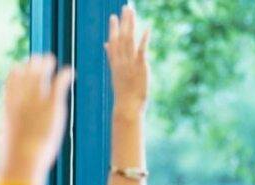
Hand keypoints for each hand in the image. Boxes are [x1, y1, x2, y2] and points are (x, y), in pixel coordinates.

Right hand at [0, 55, 72, 184]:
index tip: (19, 67)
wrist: (23, 159)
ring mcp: (36, 103)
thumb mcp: (10, 147)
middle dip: (31, 65)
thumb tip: (12, 153)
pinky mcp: (52, 106)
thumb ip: (13, 141)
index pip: (9, 86)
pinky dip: (64, 76)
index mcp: (8, 110)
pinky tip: (70, 71)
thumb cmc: (17, 160)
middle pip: (24, 76)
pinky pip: (58, 85)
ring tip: (51, 58)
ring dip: (45, 65)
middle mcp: (21, 102)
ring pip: (40, 76)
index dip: (15, 75)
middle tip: (38, 58)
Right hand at [105, 5, 149, 119]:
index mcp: (115, 62)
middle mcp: (121, 59)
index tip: (113, 16)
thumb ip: (111, 56)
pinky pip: (142, 50)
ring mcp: (130, 62)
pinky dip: (144, 39)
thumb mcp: (116, 73)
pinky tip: (147, 28)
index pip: (113, 41)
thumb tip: (106, 44)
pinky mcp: (140, 66)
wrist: (126, 105)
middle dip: (123, 22)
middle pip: (121, 37)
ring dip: (131, 25)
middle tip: (126, 8)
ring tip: (132, 12)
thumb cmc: (123, 92)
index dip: (113, 28)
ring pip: (129, 39)